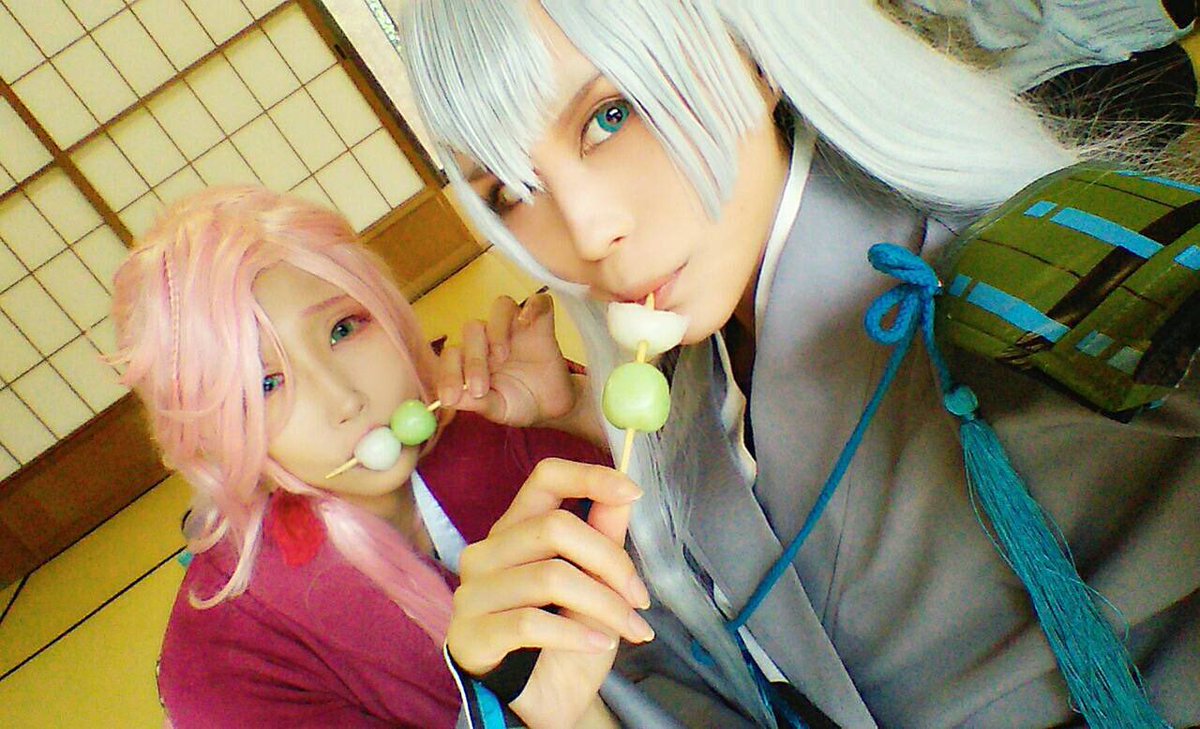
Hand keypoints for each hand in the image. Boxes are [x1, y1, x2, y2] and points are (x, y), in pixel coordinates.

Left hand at [437, 293, 577, 429]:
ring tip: (501, 357)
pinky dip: (533, 307)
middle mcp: (491, 337)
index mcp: (472, 357)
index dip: (447, 374)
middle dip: (473, 361)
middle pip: (473, 329)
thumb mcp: (496, 410)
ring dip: (497, 330)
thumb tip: (450, 400)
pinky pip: (539, 303)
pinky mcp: (541, 325)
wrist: (551, 406)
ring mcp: (516, 328)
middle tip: (479, 389)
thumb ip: (475, 403)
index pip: (452, 355)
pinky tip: (527, 321)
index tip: (450, 398)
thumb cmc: (519, 404)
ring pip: (501, 307)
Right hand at [446, 459, 653, 728]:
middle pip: (555, 527)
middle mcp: (486, 553)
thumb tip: (626, 490)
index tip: (634, 491)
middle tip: (639, 598)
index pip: (545, 478)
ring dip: (604, 605)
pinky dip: (576, 633)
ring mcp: (472, 594)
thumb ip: (605, 536)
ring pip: (549, 577)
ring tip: (630, 628)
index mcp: (516, 530)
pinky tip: (600, 645)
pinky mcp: (470, 635)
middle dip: (611, 562)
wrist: (551, 703)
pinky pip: (529, 623)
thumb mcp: (598, 583)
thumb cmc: (569, 637)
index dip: (590, 477)